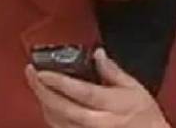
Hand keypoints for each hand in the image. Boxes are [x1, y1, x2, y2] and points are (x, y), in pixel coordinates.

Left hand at [25, 48, 169, 127]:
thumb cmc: (145, 115)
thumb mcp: (135, 89)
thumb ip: (113, 72)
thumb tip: (97, 54)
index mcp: (114, 105)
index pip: (82, 93)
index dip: (60, 82)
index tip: (42, 71)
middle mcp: (99, 122)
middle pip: (64, 109)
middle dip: (43, 91)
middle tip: (30, 73)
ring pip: (58, 122)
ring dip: (44, 103)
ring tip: (36, 84)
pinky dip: (51, 116)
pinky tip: (47, 103)